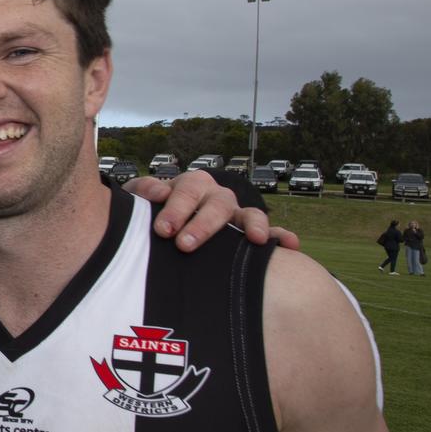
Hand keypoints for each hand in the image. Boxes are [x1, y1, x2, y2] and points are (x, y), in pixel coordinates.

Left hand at [125, 171, 295, 251]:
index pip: (186, 192)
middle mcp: (216, 197)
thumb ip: (143, 191)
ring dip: (253, 225)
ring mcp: (235, 215)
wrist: (162, 230)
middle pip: (217, 204)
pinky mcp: (248, 234)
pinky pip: (271, 233)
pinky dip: (281, 236)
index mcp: (191, 186)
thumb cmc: (149, 214)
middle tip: (185, 245)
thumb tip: (158, 192)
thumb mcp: (139, 200)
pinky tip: (291, 245)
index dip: (176, 209)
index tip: (163, 230)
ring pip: (248, 214)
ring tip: (257, 240)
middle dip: (203, 225)